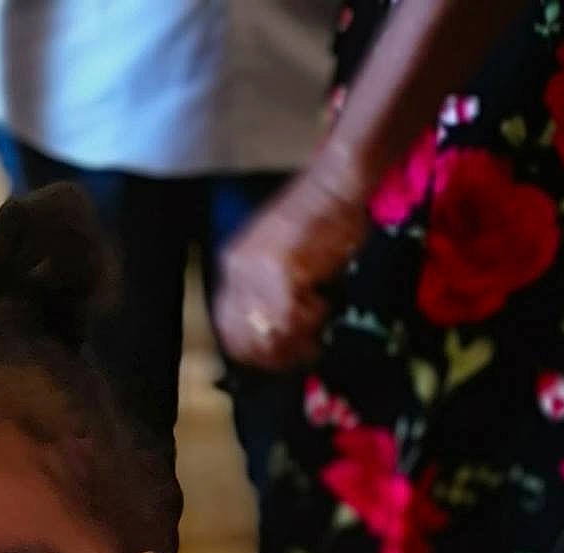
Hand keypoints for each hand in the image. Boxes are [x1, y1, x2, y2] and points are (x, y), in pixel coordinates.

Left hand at [213, 161, 370, 370]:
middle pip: (244, 339)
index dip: (252, 352)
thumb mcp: (279, 252)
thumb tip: (273, 330)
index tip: (275, 358)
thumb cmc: (320, 215)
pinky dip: (314, 319)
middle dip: (275, 354)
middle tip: (301, 351)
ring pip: (269, 335)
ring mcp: (258, 272)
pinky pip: (293, 318)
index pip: (228, 327)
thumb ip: (267, 288)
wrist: (336, 182)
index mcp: (233, 264)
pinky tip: (325, 304)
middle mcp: (239, 270)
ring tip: (315, 328)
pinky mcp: (282, 273)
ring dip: (296, 339)